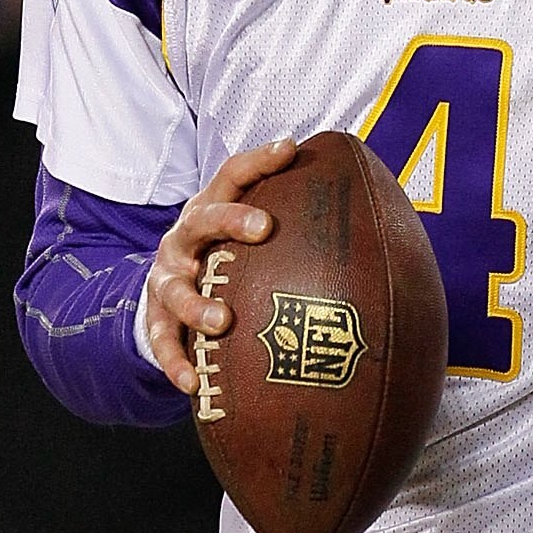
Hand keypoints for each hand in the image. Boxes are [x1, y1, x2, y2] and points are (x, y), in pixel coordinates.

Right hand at [143, 138, 296, 395]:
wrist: (165, 294)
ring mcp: (166, 278)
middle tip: (264, 228)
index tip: (290, 149)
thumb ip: (292, 227)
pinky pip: (162, 341)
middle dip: (231, 220)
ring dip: (197, 304)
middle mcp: (184, 238)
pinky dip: (175, 362)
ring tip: (223, 322)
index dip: (259, 161)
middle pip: (203, 220)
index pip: (232, 175)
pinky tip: (193, 383)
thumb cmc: (224, 259)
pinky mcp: (155, 317)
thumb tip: (376, 221)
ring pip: (175, 287)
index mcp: (210, 210)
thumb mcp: (246, 237)